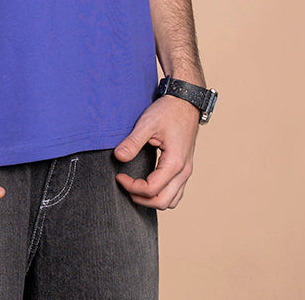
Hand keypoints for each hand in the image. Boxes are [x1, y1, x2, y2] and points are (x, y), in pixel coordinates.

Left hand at [114, 94, 199, 209]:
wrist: (185, 101)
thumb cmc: (168, 111)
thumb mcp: (147, 123)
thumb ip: (133, 142)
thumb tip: (118, 157)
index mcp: (175, 162)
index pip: (151, 189)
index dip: (132, 187)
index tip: (119, 176)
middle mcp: (184, 171)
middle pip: (162, 202)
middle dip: (141, 198)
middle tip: (125, 185)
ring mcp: (187, 171)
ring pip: (171, 201)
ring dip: (152, 200)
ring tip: (135, 187)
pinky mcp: (185, 168)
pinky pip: (175, 192)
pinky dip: (162, 194)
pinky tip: (148, 184)